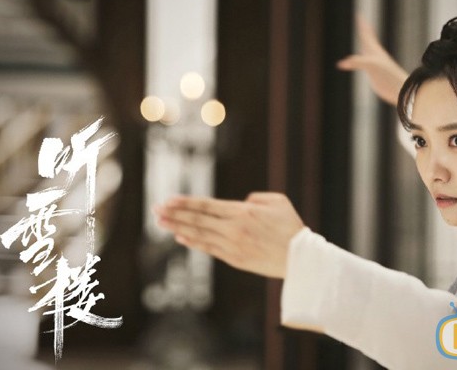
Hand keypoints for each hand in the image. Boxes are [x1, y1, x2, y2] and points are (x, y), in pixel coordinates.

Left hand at [153, 192, 304, 278]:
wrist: (300, 258)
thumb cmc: (291, 227)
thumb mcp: (278, 201)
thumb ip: (256, 198)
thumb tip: (240, 203)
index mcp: (243, 211)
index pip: (207, 205)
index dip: (186, 203)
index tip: (169, 200)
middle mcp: (234, 228)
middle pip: (198, 219)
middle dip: (175, 213)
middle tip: (156, 209)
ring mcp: (233, 245)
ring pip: (200, 234)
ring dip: (178, 227)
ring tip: (160, 222)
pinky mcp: (235, 259)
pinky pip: (209, 249)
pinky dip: (194, 242)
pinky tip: (181, 237)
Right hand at [337, 15, 408, 104]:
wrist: (398, 88)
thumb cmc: (387, 76)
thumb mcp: (371, 65)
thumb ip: (356, 62)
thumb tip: (340, 63)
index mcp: (374, 50)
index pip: (366, 34)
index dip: (362, 25)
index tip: (359, 14)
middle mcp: (375, 55)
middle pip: (368, 39)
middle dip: (364, 30)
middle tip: (361, 21)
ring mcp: (375, 64)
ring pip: (368, 50)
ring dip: (365, 44)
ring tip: (363, 39)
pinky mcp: (374, 74)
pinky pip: (366, 63)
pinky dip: (362, 60)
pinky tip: (362, 61)